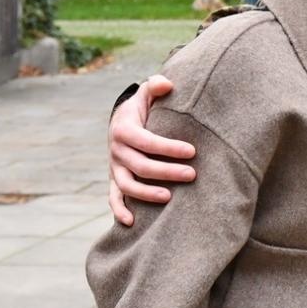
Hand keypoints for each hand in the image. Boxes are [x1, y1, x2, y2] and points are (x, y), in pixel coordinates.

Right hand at [108, 74, 196, 226]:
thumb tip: (166, 84)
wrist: (124, 121)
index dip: (168, 147)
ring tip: (170, 198)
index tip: (192, 151)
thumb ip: (155, 86)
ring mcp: (115, 167)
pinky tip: (132, 223)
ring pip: (127, 185)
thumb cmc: (143, 108)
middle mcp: (117, 150)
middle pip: (140, 166)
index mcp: (124, 129)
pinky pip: (113, 197)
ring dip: (146, 193)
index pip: (147, 141)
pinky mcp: (115, 179)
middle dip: (166, 171)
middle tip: (193, 174)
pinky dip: (119, 210)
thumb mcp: (146, 93)